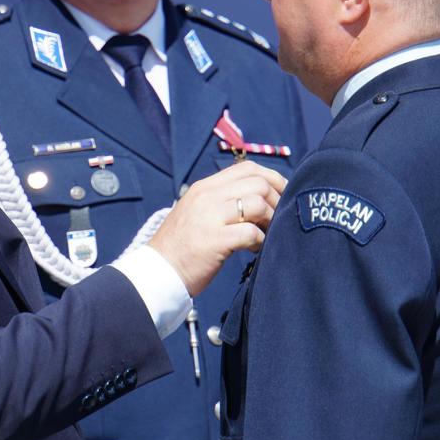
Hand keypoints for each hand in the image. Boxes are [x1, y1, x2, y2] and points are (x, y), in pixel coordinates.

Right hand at [150, 161, 286, 296]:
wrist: (157, 271)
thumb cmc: (181, 246)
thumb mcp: (197, 212)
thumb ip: (221, 201)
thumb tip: (259, 200)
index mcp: (204, 187)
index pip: (247, 168)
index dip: (272, 178)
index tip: (282, 195)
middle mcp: (207, 196)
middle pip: (258, 183)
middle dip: (277, 201)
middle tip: (277, 219)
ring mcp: (209, 217)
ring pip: (257, 203)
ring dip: (271, 220)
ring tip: (266, 234)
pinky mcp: (215, 240)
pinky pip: (251, 232)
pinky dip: (260, 241)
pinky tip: (254, 249)